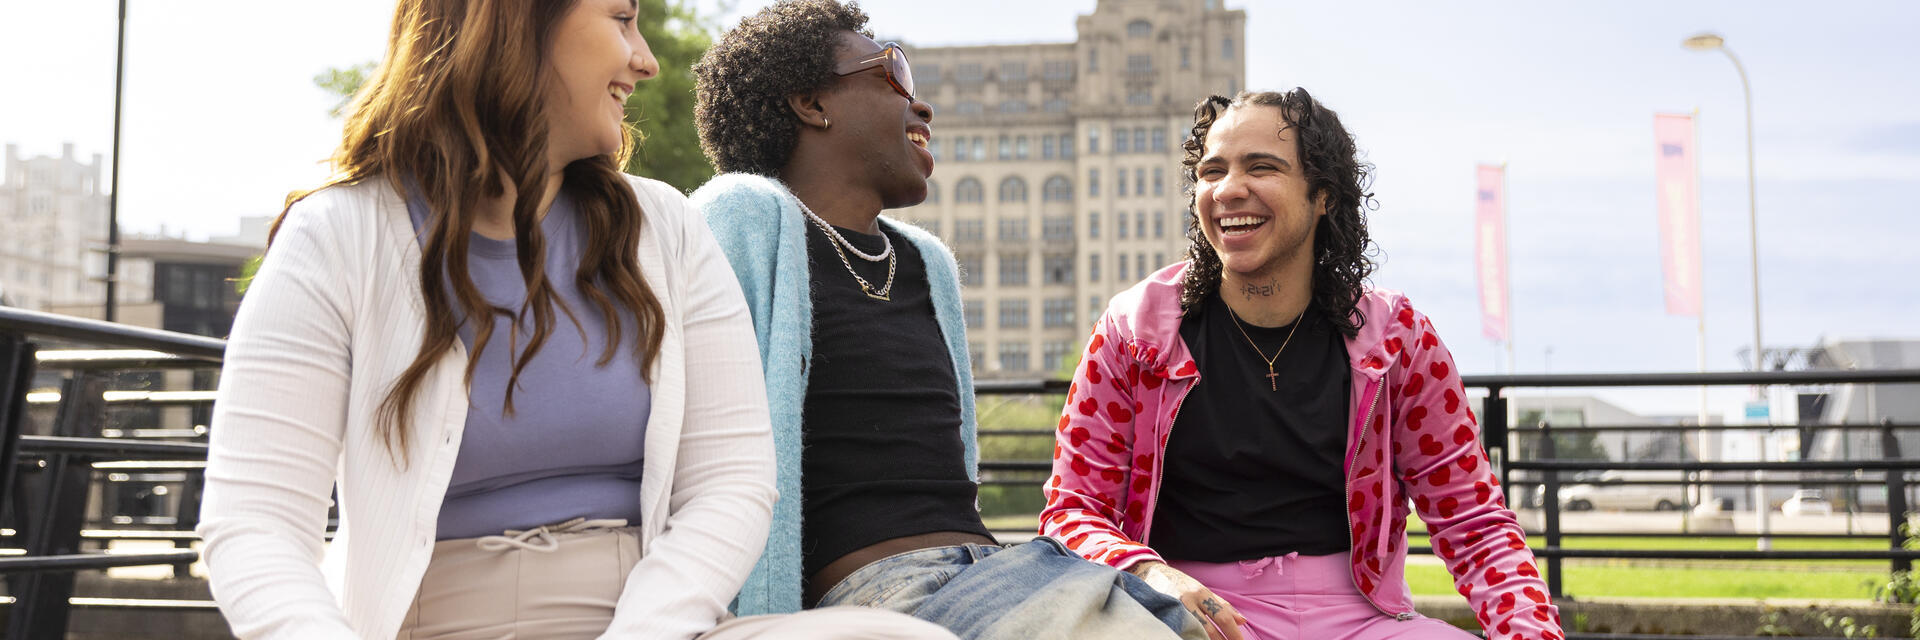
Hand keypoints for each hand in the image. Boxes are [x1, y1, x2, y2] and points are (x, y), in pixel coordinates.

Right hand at [1129, 560, 1247, 639]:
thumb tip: (1242, 621)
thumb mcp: (1202, 590)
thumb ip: (1222, 605)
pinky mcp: (1162, 615)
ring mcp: (1173, 609)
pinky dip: (1190, 637)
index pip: (1222, 616)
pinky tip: (1194, 639)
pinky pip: (1178, 631)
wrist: (1151, 572)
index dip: (1233, 633)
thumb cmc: (1181, 583)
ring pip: (1193, 633)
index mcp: (1201, 593)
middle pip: (1208, 630)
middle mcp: (1188, 601)